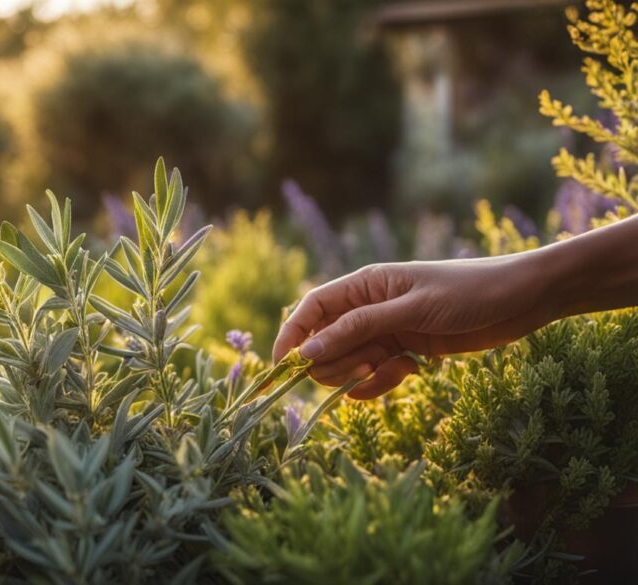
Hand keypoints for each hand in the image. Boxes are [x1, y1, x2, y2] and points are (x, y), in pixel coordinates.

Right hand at [272, 255, 556, 398]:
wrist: (523, 299)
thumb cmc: (468, 291)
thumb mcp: (410, 309)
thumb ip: (358, 330)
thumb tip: (308, 352)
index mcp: (364, 285)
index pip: (310, 310)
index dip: (291, 337)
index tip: (280, 368)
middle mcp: (368, 307)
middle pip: (324, 343)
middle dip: (337, 362)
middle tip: (369, 366)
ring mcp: (386, 331)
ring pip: (348, 363)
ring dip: (363, 374)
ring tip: (397, 367)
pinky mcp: (404, 351)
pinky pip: (374, 376)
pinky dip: (381, 382)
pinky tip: (406, 373)